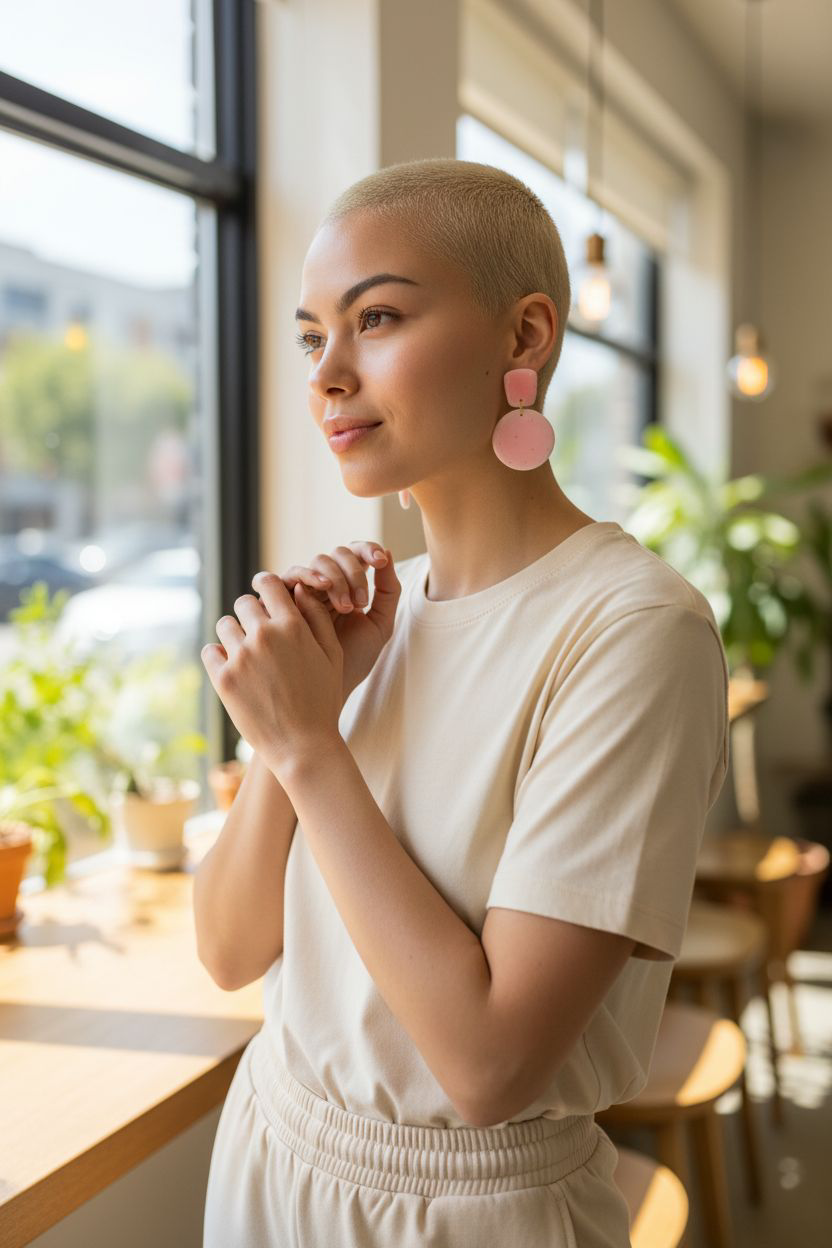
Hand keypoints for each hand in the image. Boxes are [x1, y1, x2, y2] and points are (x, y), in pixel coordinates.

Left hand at [200, 572, 344, 780]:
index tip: (265, 596)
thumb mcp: (332, 655)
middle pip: (244, 602)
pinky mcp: (223, 679)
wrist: (303, 746)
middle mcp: (264, 636)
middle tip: (259, 632)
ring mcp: (241, 657)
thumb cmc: (323, 700)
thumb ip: (317, 617)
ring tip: (246, 653)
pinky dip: (218, 656)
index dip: (266, 586)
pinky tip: (233, 668)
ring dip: (234, 634)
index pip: (268, 584)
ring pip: (224, 625)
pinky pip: (209, 651)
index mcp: (292, 626)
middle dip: (251, 614)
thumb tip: (298, 590)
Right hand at [278, 541, 400, 701]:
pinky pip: (289, 575)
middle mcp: (326, 584)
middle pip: (338, 554)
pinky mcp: (281, 599)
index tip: (381, 560)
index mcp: (349, 586)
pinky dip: (306, 575)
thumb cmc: (353, 661)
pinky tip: (319, 587)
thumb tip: (387, 552)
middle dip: (353, 573)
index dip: (368, 549)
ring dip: (335, 578)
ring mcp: (303, 589)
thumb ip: (388, 591)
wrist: (328, 689)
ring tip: (345, 606)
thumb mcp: (379, 626)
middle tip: (360, 603)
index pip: (356, 554)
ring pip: (317, 561)